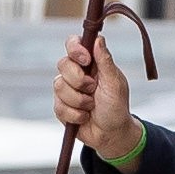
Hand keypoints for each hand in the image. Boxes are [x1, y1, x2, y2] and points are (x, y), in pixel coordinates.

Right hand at [55, 32, 138, 159]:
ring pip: (59, 86)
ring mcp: (66, 89)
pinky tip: (84, 117)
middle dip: (79, 80)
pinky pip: (58, 106)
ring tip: (91, 107)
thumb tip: (98, 39)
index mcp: (90, 63)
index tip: (86, 60)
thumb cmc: (116, 107)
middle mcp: (76, 73)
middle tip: (93, 90)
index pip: (73, 44)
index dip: (75, 49)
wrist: (111, 134)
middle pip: (63, 64)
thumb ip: (105, 61)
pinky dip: (75, 114)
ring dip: (79, 100)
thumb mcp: (115, 83)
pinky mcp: (61, 106)